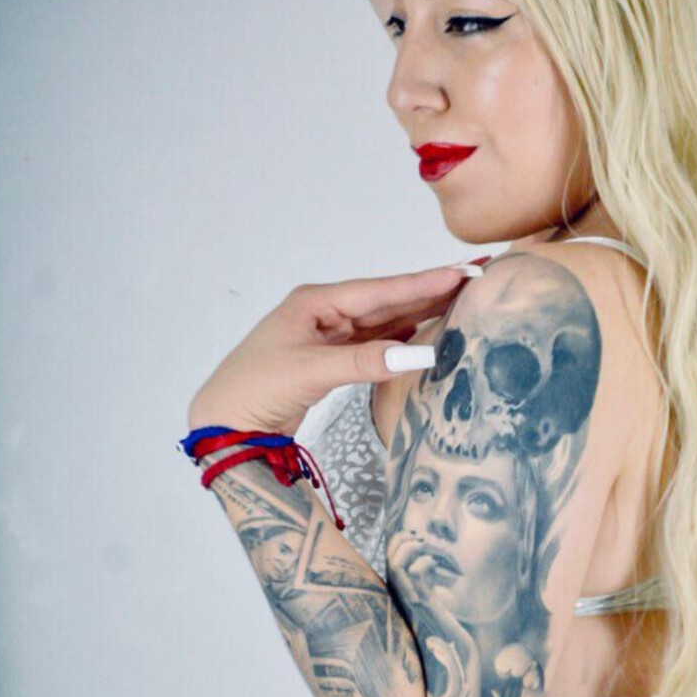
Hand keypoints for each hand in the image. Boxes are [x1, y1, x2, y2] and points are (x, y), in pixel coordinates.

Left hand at [186, 260, 491, 435]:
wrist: (222, 424)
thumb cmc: (254, 389)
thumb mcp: (311, 372)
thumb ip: (366, 361)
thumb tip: (422, 353)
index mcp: (316, 302)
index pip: (381, 290)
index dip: (423, 283)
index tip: (462, 272)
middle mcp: (324, 313)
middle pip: (386, 301)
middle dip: (429, 293)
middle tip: (473, 279)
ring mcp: (327, 336)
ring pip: (383, 322)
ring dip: (419, 314)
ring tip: (460, 302)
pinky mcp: (329, 360)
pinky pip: (374, 344)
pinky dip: (401, 340)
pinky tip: (425, 335)